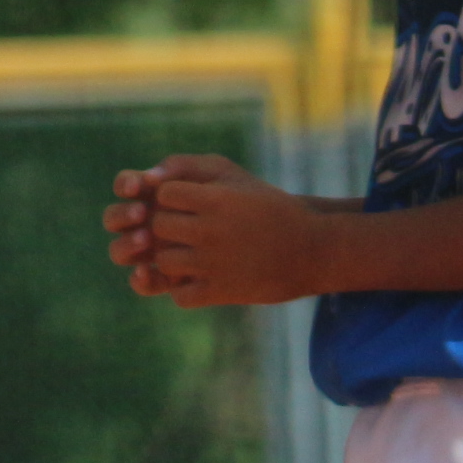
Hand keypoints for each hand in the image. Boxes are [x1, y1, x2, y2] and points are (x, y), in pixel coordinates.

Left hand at [104, 154, 324, 307]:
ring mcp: (215, 264)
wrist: (312, 248)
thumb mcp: (233, 175)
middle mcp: (212, 231)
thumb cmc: (267, 206)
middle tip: (188, 229)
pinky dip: (186, 289)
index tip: (189, 203)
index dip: (173, 198)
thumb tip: (149, 177)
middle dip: (169, 227)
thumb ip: (188, 166)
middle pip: (159, 227)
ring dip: (174, 259)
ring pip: (164, 262)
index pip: (163, 195)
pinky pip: (180, 295)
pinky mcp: (222, 292)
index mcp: (216, 200)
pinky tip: (202, 277)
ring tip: (194, 254)